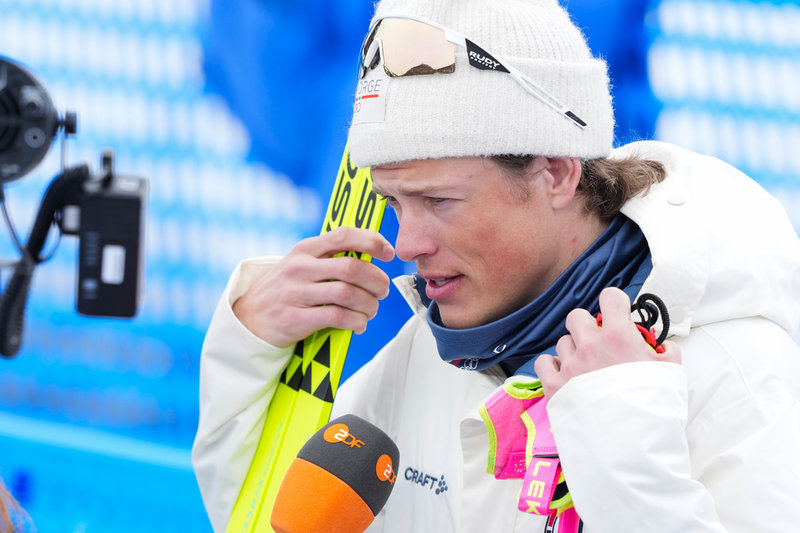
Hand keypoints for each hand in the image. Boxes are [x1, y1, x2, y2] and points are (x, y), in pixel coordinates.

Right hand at [232, 227, 394, 346]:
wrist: (248, 318)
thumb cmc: (286, 290)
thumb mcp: (301, 265)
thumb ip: (330, 257)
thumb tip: (372, 256)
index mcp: (305, 249)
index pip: (344, 235)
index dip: (372, 242)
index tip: (388, 253)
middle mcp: (300, 268)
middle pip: (352, 268)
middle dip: (377, 281)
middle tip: (382, 290)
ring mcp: (296, 293)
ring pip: (349, 294)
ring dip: (369, 305)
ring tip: (371, 310)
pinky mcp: (295, 319)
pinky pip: (338, 317)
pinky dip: (356, 322)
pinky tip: (358, 324)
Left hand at [534, 287, 680, 398]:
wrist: (632, 444)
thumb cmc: (653, 409)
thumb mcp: (671, 373)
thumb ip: (666, 352)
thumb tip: (664, 346)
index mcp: (618, 336)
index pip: (610, 296)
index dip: (615, 302)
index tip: (618, 313)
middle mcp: (590, 345)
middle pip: (577, 316)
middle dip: (587, 326)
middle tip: (598, 342)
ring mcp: (570, 365)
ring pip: (562, 341)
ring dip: (573, 350)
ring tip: (586, 368)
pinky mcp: (555, 386)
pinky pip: (544, 362)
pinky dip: (552, 366)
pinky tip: (564, 374)